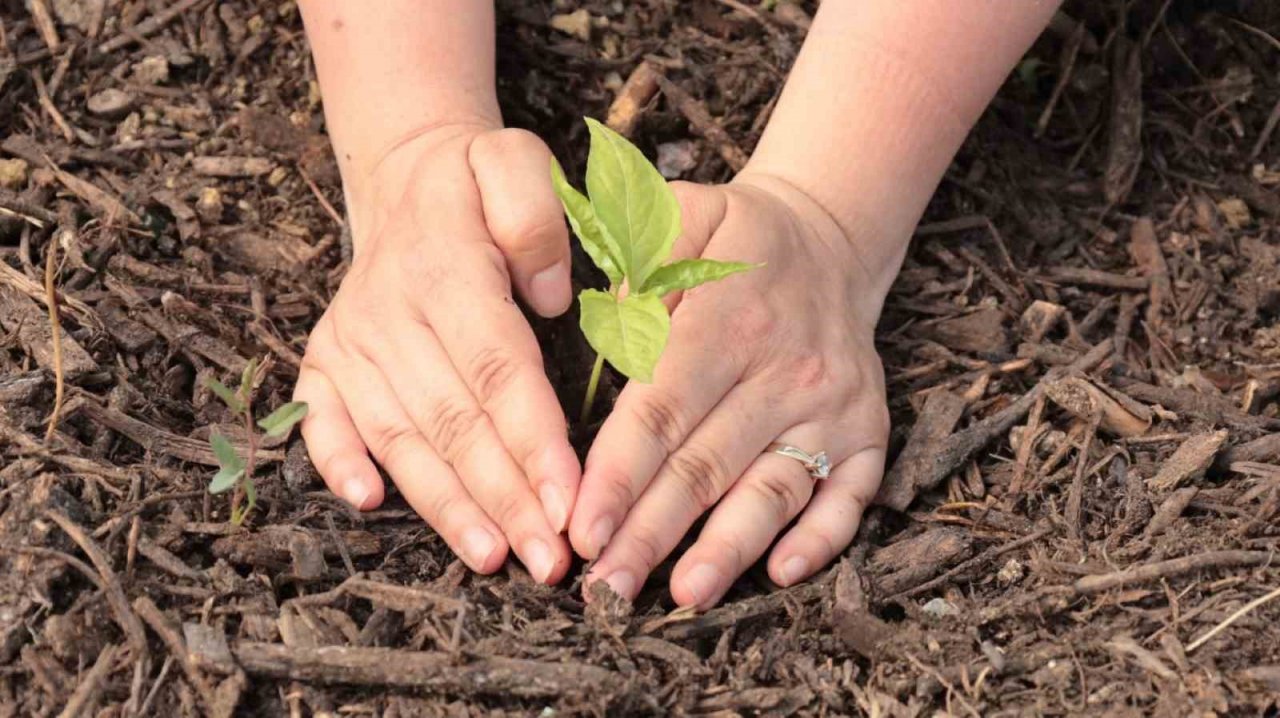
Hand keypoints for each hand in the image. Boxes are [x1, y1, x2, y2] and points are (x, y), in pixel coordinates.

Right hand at [293, 124, 580, 583]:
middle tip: (548, 560)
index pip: (498, 369)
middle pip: (454, 419)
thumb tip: (549, 296)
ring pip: (402, 436)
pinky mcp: (325, 361)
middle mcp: (390, 312)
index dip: (533, 440)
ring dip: (444, 504)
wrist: (405, 176)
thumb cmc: (476, 184)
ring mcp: (352, 341)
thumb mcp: (515, 162)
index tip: (570, 500)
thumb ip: (535, 214)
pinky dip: (338, 461)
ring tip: (491, 556)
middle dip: (503, 497)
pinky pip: (321, 419)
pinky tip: (366, 505)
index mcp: (446, 268)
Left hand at [568, 175, 890, 606]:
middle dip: (652, 531)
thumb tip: (598, 315)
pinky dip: (821, 539)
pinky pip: (850, 496)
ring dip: (729, 549)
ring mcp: (833, 407)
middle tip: (605, 588)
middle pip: (708, 463)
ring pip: (774, 489)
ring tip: (683, 594)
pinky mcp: (867, 432)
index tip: (580, 527)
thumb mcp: (682, 217)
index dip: (621, 473)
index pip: (664, 407)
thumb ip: (636, 257)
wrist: (828, 240)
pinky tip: (782, 573)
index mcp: (729, 318)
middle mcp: (786, 369)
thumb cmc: (733, 242)